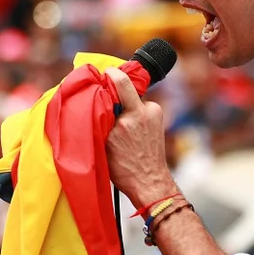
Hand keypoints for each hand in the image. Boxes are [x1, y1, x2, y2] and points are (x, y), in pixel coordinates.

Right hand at [105, 68, 178, 207]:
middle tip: (106, 99)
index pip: (121, 81)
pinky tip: (129, 128)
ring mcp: (155, 114)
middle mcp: (146, 111)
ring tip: (118, 123)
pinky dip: (134, 112)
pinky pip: (142, 107)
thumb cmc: (124, 168)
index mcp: (132, 116)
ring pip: (134, 100)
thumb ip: (102, 117)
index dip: (110, 73)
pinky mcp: (159, 117)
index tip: (102, 73)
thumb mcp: (104, 143)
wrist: (149, 182)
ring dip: (125, 105)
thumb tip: (94, 98)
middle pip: (127, 89)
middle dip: (116, 91)